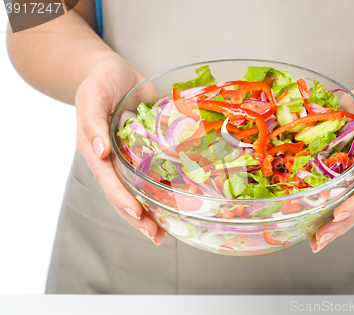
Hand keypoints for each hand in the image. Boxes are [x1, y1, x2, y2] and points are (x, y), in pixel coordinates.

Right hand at [75, 55, 164, 244]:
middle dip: (137, 216)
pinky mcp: (143, 151)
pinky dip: (161, 191)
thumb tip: (99, 151)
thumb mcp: (93, 95)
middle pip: (121, 193)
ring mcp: (127, 157)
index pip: (107, 179)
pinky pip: (151, 175)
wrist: (115, 72)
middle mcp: (110, 159)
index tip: (137, 213)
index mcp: (94, 148)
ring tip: (163, 233)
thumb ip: (93, 122)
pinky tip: (174, 207)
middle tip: (154, 235)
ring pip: (136, 190)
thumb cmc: (101, 81)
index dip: (121, 198)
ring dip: (149, 212)